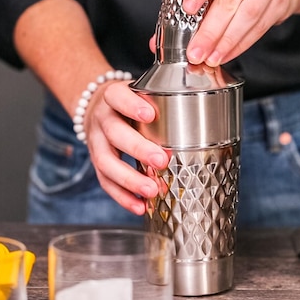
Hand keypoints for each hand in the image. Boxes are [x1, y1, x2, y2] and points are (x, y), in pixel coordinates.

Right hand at [84, 80, 168, 214]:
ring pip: (105, 161)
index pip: (117, 96)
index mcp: (112, 97)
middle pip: (114, 132)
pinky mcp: (97, 162)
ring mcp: (96, 141)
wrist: (98, 107)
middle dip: (138, 148)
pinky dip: (123, 196)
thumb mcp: (140, 93)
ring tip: (151, 190)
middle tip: (161, 160)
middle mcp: (102, 118)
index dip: (130, 105)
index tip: (150, 114)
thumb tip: (204, 105)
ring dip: (129, 179)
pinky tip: (140, 206)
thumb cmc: (129, 103)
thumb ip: (163, 100)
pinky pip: (105, 181)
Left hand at [183, 0, 299, 66]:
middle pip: (230, 1)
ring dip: (226, 42)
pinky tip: (226, 54)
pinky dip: (240, 45)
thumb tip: (179, 27)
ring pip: (247, 17)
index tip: (188, 9)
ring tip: (211, 57)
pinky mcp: (280, 2)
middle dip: (211, 31)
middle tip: (197, 50)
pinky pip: (259, 28)